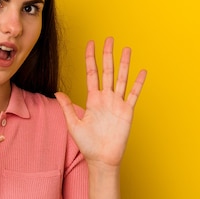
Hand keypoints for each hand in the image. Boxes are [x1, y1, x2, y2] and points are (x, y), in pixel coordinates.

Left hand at [55, 37, 145, 167]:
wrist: (101, 159)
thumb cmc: (87, 145)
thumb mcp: (73, 124)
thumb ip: (67, 107)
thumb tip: (57, 92)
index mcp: (92, 99)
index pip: (91, 73)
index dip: (90, 58)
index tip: (90, 44)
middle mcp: (106, 98)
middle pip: (107, 71)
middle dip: (107, 55)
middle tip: (109, 39)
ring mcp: (117, 104)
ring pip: (121, 78)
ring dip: (124, 64)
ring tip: (126, 49)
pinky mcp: (127, 112)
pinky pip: (133, 94)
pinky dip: (138, 83)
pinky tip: (142, 71)